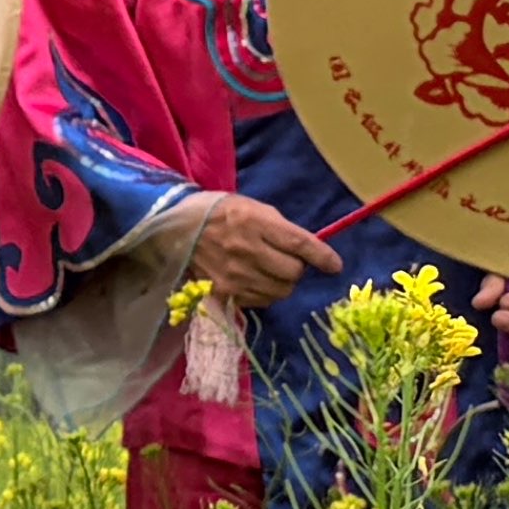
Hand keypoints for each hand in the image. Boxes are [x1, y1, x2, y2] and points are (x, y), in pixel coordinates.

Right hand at [177, 193, 339, 307]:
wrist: (173, 230)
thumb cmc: (217, 212)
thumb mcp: (251, 207)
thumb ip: (280, 228)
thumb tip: (307, 250)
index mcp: (255, 222)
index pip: (300, 244)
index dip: (322, 256)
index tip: (335, 266)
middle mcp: (247, 250)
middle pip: (294, 273)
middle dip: (297, 268)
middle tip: (287, 260)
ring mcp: (235, 275)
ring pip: (280, 291)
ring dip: (282, 282)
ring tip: (269, 270)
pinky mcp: (225, 293)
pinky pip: (261, 301)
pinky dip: (265, 292)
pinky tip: (254, 279)